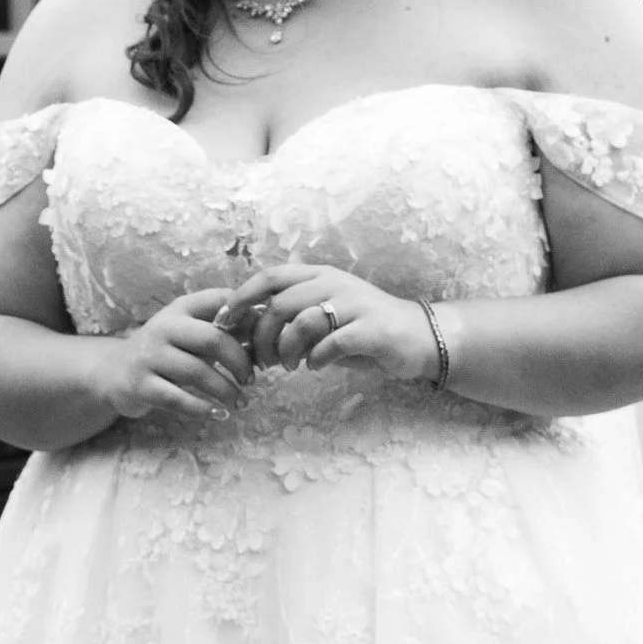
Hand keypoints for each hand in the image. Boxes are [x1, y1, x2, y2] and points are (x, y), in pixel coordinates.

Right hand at [93, 288, 256, 424]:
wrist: (115, 373)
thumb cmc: (165, 353)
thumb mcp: (189, 333)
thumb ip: (223, 331)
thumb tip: (267, 335)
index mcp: (180, 308)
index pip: (219, 300)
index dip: (247, 317)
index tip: (263, 339)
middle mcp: (163, 327)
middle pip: (213, 339)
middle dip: (239, 362)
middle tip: (251, 380)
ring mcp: (149, 356)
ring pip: (197, 372)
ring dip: (226, 390)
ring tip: (241, 402)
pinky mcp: (141, 386)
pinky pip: (178, 399)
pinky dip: (203, 409)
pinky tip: (219, 415)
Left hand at [216, 261, 442, 380]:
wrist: (418, 338)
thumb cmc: (363, 332)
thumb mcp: (323, 321)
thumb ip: (291, 322)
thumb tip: (248, 338)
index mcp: (319, 276)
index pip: (269, 277)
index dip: (240, 299)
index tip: (224, 323)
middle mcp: (334, 283)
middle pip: (279, 304)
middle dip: (262, 337)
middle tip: (264, 362)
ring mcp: (354, 303)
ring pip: (302, 322)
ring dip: (287, 350)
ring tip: (291, 366)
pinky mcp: (370, 328)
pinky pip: (331, 342)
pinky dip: (317, 358)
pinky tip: (316, 367)